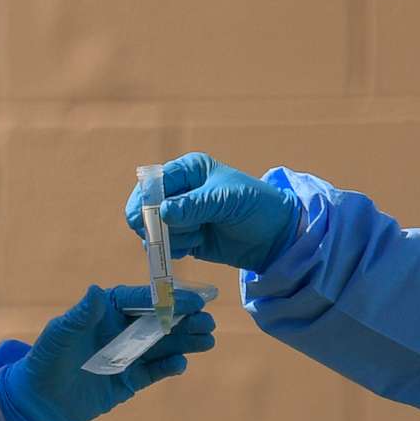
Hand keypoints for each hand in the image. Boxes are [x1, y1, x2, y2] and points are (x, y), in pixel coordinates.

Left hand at [0, 285, 217, 420]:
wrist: (40, 402)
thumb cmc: (45, 360)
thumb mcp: (59, 335)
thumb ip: (81, 315)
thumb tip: (96, 291)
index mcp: (108, 311)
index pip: (142, 300)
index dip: (166, 299)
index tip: (190, 299)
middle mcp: (123, 330)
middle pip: (160, 321)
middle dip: (185, 320)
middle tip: (208, 320)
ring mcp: (129, 355)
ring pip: (163, 346)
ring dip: (185, 342)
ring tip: (207, 340)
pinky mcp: (131, 381)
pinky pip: (154, 372)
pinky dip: (168, 367)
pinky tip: (180, 363)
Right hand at [127, 153, 301, 273]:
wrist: (276, 236)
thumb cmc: (256, 205)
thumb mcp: (226, 200)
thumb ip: (194, 205)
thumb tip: (162, 212)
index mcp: (188, 170)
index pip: (154, 181)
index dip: (145, 199)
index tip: (143, 218)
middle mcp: (180, 191)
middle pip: (146, 207)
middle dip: (156, 222)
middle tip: (169, 231)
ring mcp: (181, 217)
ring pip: (154, 230)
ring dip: (173, 237)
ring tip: (200, 233)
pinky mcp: (185, 239)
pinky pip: (164, 247)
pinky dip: (174, 250)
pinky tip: (196, 245)